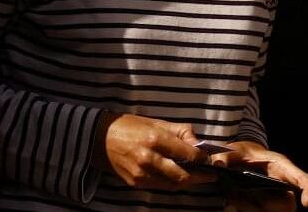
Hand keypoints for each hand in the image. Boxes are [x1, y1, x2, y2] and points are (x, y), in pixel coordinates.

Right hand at [93, 112, 215, 189]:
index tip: (209, 158)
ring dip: (187, 182)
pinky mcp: (135, 182)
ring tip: (196, 177)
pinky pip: (160, 186)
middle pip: (183, 176)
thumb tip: (198, 142)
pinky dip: (171, 182)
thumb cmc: (127, 126)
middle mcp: (149, 158)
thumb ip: (178, 131)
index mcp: (154, 139)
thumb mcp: (153, 122)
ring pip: (173, 184)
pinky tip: (176, 176)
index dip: (202, 158)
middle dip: (200, 176)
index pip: (188, 155)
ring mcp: (141, 173)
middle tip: (210, 174)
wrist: (97, 138)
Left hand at [211, 141, 307, 209]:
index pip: (303, 179)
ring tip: (232, 197)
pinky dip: (245, 207)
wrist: (237, 156)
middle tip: (243, 199)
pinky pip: (258, 210)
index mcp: (280, 166)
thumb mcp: (232, 150)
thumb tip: (219, 165)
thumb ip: (224, 156)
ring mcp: (273, 194)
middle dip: (268, 206)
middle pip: (287, 203)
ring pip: (271, 210)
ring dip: (252, 207)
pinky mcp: (263, 201)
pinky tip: (231, 199)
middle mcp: (281, 182)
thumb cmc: (240, 151)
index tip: (306, 204)